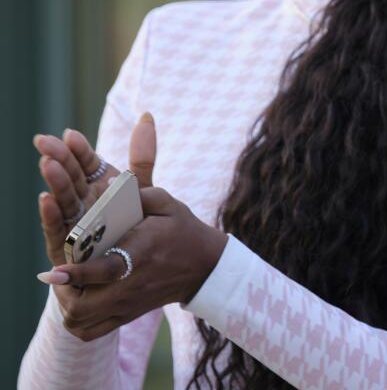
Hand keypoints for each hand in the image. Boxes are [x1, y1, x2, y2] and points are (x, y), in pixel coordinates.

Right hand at [33, 113, 155, 267]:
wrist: (131, 270)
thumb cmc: (131, 228)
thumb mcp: (141, 190)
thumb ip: (142, 156)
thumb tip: (147, 116)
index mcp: (97, 186)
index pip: (85, 163)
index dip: (79, 149)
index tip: (71, 133)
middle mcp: (82, 202)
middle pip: (71, 178)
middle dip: (59, 159)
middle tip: (47, 142)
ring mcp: (73, 224)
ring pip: (63, 200)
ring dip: (55, 182)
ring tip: (47, 164)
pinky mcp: (68, 248)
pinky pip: (59, 230)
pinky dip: (52, 215)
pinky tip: (46, 198)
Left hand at [38, 188, 227, 340]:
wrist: (205, 267)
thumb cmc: (182, 232)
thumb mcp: (168, 204)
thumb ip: (140, 192)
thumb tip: (107, 184)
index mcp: (140, 255)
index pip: (103, 270)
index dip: (75, 273)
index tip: (53, 271)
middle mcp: (130, 286)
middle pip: (82, 307)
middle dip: (62, 292)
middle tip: (59, 273)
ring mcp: (127, 305)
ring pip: (80, 321)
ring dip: (66, 305)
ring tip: (67, 285)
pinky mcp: (126, 316)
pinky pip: (89, 332)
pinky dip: (76, 322)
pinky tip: (78, 302)